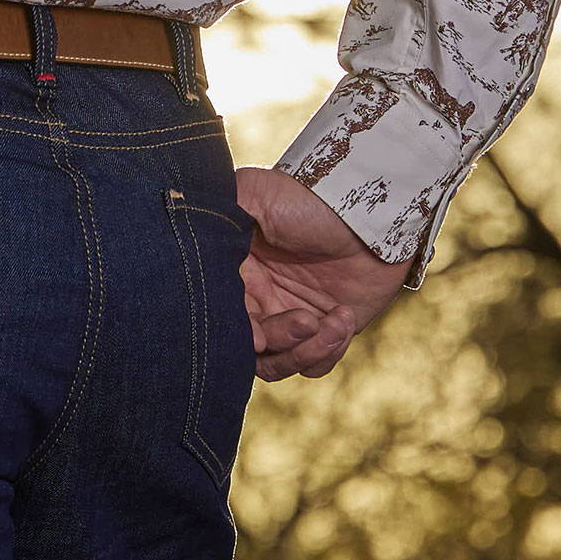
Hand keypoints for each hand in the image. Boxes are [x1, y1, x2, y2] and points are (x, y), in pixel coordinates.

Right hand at [236, 167, 409, 380]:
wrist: (369, 209)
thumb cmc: (308, 200)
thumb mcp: (254, 195)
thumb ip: (215, 217)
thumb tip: (191, 252)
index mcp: (234, 276)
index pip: (222, 320)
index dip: (239, 335)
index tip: (259, 336)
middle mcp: (257, 301)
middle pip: (252, 352)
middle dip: (281, 341)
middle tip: (307, 320)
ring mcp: (291, 317)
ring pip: (282, 364)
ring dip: (307, 350)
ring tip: (335, 321)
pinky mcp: (325, 329)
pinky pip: (316, 364)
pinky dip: (328, 351)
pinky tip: (344, 317)